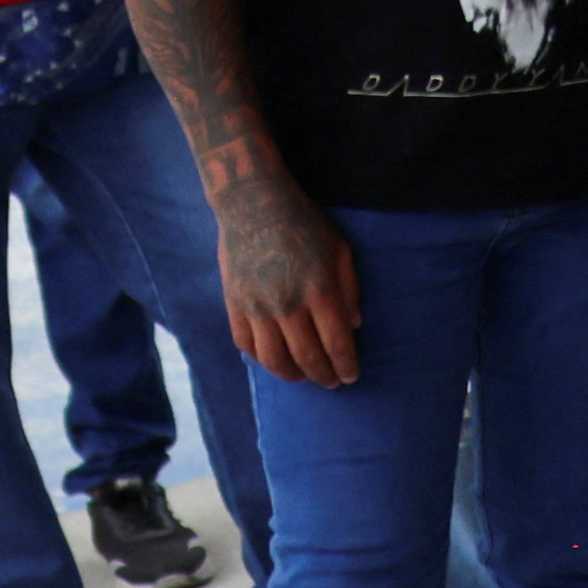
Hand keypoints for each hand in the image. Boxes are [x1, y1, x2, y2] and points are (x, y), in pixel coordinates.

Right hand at [218, 168, 364, 384]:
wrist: (253, 204)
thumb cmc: (304, 224)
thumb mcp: (340, 249)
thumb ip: (349, 289)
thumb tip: (354, 325)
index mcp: (319, 290)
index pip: (336, 343)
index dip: (345, 365)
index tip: (351, 377)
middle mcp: (287, 304)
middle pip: (307, 357)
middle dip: (323, 375)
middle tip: (332, 383)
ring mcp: (256, 306)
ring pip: (274, 359)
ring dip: (293, 375)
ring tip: (305, 376)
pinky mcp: (233, 304)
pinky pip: (246, 344)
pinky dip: (261, 359)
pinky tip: (275, 360)